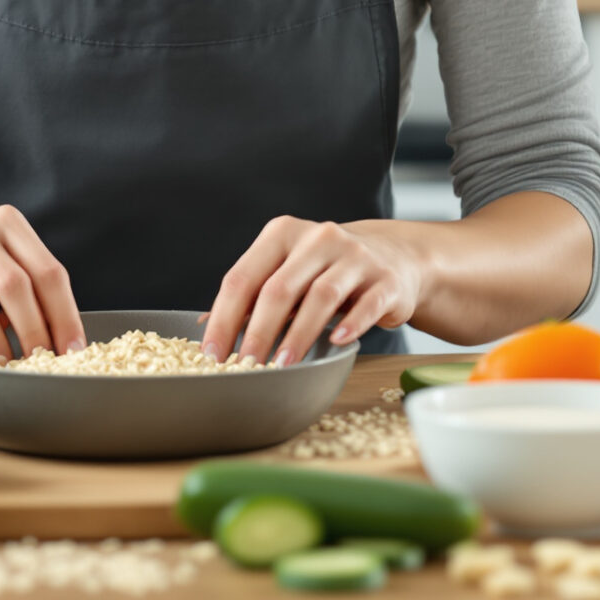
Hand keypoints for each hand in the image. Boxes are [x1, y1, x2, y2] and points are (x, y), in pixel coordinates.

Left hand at [201, 217, 422, 366]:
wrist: (392, 256)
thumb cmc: (327, 270)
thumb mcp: (288, 271)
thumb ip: (253, 296)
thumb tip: (207, 329)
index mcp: (282, 234)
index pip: (243, 277)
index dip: (224, 317)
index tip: (213, 352)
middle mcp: (318, 238)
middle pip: (279, 288)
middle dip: (258, 332)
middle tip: (246, 364)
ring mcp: (355, 256)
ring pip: (321, 296)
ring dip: (298, 334)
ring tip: (283, 364)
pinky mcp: (385, 278)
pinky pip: (366, 303)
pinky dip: (351, 324)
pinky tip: (336, 342)